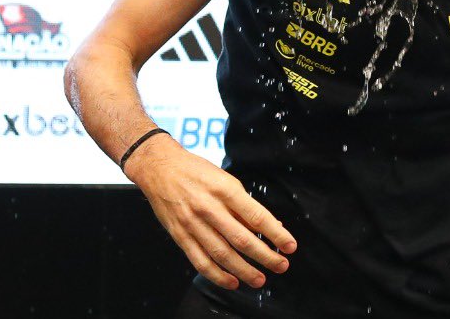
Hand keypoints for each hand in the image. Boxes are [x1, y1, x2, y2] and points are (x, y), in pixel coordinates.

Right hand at [124, 135, 295, 290]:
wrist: (159, 167)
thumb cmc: (196, 171)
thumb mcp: (225, 179)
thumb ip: (244, 204)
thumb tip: (269, 225)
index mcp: (224, 189)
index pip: (256, 216)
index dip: (276, 234)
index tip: (290, 246)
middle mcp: (209, 207)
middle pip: (241, 239)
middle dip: (265, 256)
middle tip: (281, 266)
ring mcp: (192, 223)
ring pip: (222, 254)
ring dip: (244, 270)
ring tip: (260, 279)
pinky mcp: (180, 235)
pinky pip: (200, 261)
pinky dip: (217, 275)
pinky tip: (232, 281)